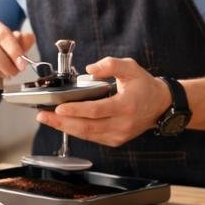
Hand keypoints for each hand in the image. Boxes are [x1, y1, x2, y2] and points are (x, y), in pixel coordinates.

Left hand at [36, 57, 170, 146]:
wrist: (161, 105)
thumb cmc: (144, 86)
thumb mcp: (131, 68)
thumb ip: (111, 64)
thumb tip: (89, 69)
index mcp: (126, 105)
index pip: (96, 111)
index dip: (76, 110)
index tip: (58, 106)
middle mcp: (122, 123)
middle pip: (87, 126)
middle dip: (61, 122)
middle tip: (42, 115)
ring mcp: (119, 135)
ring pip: (87, 134)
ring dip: (64, 127)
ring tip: (47, 118)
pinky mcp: (115, 140)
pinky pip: (91, 137)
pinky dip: (75, 130)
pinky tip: (62, 123)